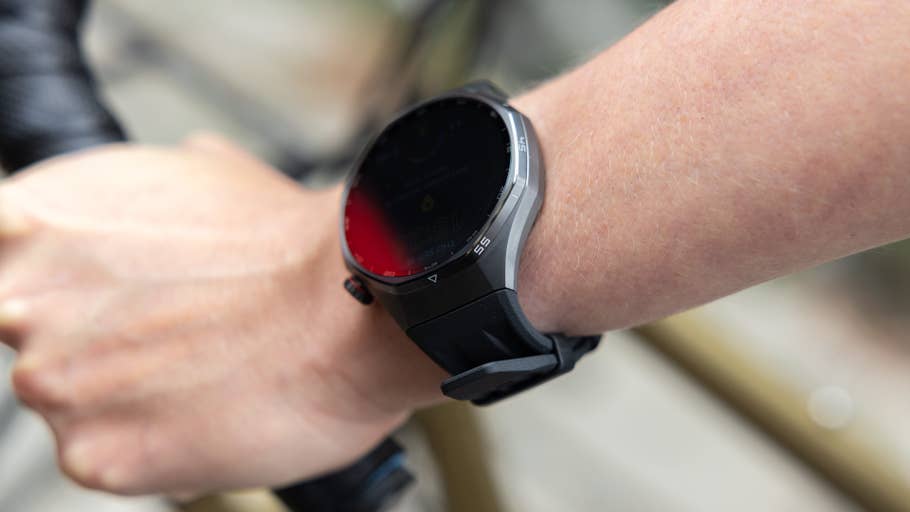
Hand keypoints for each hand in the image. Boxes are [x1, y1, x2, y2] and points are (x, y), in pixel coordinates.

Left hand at [0, 137, 445, 494]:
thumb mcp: (202, 172)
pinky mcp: (97, 456)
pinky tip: (208, 407)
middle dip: (96, 337)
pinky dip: (156, 439)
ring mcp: (53, 385)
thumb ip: (140, 194)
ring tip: (205, 370)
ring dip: (129, 392)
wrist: (352, 307)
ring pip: (74, 400)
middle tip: (172, 333)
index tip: (86, 293)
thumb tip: (157, 193)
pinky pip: (111, 453)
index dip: (48, 279)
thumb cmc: (291, 246)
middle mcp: (19, 305)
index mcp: (34, 223)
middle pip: (34, 335)